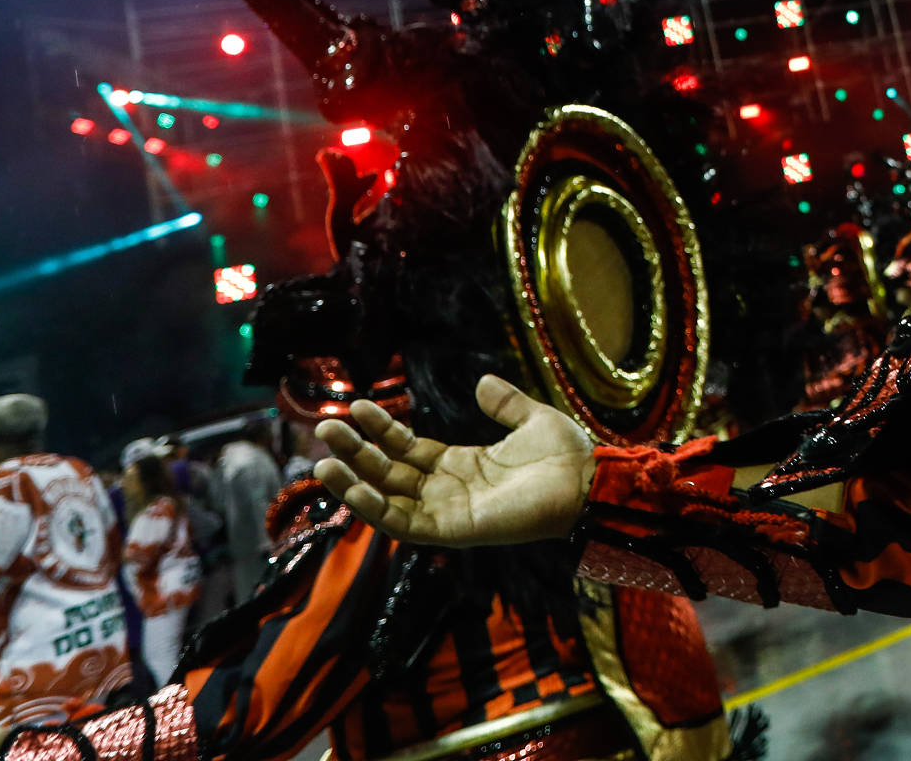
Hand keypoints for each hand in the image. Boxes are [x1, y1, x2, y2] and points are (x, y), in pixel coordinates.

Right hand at [314, 375, 594, 546]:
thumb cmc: (567, 457)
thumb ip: (505, 403)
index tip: (355, 406)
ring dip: (353, 482)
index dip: (381, 429)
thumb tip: (482, 381)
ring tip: (321, 461)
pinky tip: (351, 488)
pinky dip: (375, 508)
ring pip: (386, 499)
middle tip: (323, 427)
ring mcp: (447, 511)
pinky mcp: (452, 529)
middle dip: (355, 452)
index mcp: (461, 465)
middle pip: (387, 471)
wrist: (589, 481)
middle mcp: (447, 490)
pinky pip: (403, 523)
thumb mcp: (532, 419)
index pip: (407, 448)